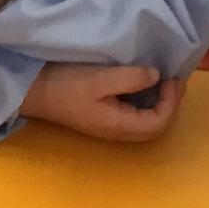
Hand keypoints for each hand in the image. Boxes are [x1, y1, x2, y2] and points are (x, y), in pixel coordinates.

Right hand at [20, 64, 183, 142]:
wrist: (35, 91)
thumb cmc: (65, 85)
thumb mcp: (99, 78)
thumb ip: (131, 78)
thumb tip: (157, 76)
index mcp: (118, 125)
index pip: (159, 123)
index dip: (172, 101)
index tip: (169, 77)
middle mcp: (118, 131)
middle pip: (157, 128)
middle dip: (171, 104)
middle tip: (173, 79)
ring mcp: (112, 126)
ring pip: (148, 123)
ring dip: (161, 103)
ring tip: (164, 80)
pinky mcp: (107, 118)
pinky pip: (137, 115)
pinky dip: (149, 101)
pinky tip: (146, 84)